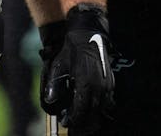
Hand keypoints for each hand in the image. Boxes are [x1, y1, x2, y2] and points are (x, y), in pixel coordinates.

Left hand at [41, 3, 114, 130]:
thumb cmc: (71, 50)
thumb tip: (50, 101)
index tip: (66, 122)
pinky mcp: (111, 82)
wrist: (88, 35)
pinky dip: (100, 108)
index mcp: (85, 83)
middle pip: (92, 113)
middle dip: (82, 121)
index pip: (80, 110)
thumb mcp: (58, 66)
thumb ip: (53, 85)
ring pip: (101, 109)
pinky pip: (108, 102)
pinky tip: (91, 108)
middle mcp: (99, 86)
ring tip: (81, 119)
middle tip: (73, 124)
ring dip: (92, 116)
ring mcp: (107, 85)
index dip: (73, 119)